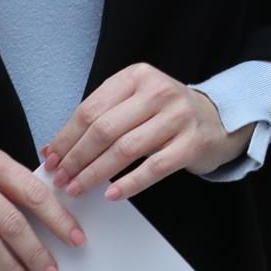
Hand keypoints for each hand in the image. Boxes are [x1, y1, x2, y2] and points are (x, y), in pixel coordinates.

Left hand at [43, 63, 254, 201]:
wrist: (218, 120)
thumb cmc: (166, 114)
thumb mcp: (134, 102)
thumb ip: (100, 118)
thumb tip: (55, 148)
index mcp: (136, 77)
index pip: (91, 108)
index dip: (67, 137)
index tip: (52, 158)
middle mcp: (158, 91)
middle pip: (104, 129)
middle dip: (77, 157)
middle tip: (61, 178)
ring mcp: (177, 117)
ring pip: (125, 149)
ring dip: (95, 173)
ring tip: (77, 188)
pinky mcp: (191, 143)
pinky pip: (154, 168)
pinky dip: (129, 183)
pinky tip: (111, 194)